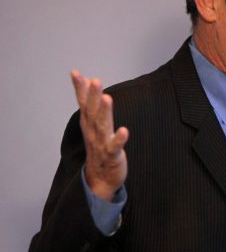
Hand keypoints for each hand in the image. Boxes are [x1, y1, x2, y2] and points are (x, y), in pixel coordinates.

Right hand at [70, 69, 128, 200]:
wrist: (101, 179)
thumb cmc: (99, 148)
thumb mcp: (93, 125)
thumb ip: (91, 104)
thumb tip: (88, 81)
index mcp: (89, 124)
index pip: (84, 103)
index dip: (80, 88)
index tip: (75, 72)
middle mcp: (93, 132)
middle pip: (93, 112)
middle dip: (93, 96)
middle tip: (95, 80)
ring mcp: (102, 144)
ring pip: (102, 126)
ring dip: (104, 112)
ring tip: (107, 98)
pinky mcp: (112, 156)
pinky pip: (115, 147)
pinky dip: (119, 139)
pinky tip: (124, 130)